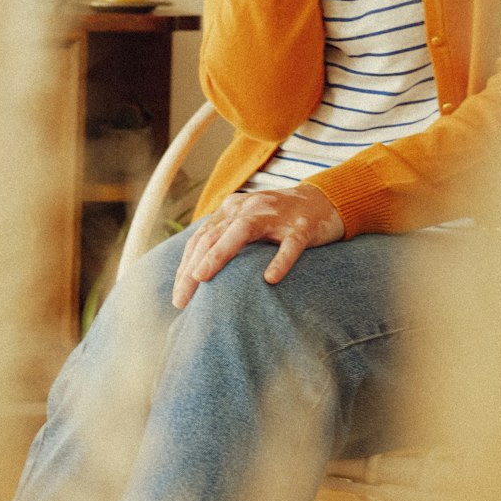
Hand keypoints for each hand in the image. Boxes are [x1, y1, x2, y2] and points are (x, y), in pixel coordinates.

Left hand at [171, 184, 343, 308]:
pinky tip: (270, 279)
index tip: (178, 297)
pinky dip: (280, 260)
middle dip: (193, 267)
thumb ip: (224, 240)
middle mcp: (249, 208)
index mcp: (232, 209)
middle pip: (213, 235)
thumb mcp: (247, 224)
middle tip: (181, 299)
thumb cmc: (278, 221)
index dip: (185, 266)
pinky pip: (290, 244)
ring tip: (202, 278)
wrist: (322, 201)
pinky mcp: (302, 226)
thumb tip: (196, 277)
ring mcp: (276, 215)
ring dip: (219, 254)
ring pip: (242, 231)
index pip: (201, 238)